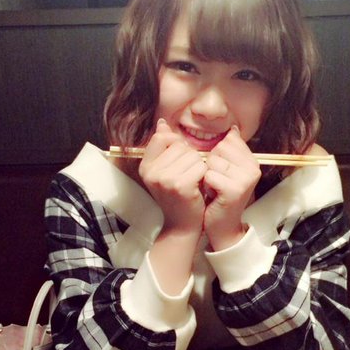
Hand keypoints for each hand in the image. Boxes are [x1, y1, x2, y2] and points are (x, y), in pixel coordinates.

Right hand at [139, 119, 206, 237]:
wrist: (182, 225)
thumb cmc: (178, 197)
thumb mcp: (166, 170)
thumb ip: (164, 147)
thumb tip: (163, 123)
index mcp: (145, 166)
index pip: (162, 137)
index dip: (177, 144)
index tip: (181, 160)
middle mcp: (151, 172)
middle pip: (179, 145)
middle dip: (190, 158)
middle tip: (188, 176)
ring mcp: (164, 179)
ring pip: (192, 155)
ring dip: (198, 167)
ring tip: (193, 182)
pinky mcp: (180, 186)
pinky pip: (200, 166)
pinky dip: (204, 175)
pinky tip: (198, 187)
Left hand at [203, 127, 260, 250]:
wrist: (222, 226)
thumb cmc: (220, 196)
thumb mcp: (226, 169)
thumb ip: (228, 149)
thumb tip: (231, 127)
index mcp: (252, 160)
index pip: (228, 139)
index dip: (216, 153)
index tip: (220, 171)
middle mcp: (253, 167)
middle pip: (219, 147)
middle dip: (211, 163)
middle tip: (216, 181)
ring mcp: (246, 178)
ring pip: (213, 161)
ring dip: (207, 175)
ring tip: (214, 188)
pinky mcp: (235, 189)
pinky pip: (210, 175)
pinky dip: (206, 185)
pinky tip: (212, 194)